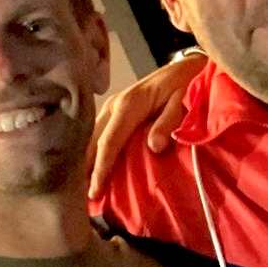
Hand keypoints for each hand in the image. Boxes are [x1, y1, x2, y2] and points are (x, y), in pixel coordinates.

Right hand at [88, 53, 206, 195]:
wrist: (185, 68)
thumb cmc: (186, 88)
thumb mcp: (182, 103)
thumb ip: (168, 123)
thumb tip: (154, 147)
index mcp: (129, 106)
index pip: (109, 142)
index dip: (100, 168)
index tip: (94, 191)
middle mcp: (115, 105)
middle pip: (94, 141)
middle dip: (87, 169)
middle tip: (82, 197)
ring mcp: (113, 105)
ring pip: (92, 137)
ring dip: (87, 160)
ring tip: (82, 186)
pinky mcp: (115, 109)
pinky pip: (99, 132)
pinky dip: (93, 151)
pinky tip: (90, 166)